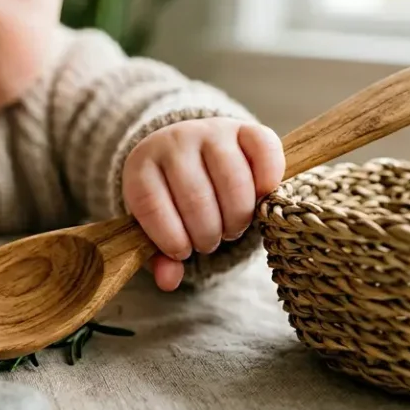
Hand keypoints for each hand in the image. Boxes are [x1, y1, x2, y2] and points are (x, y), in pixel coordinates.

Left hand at [121, 118, 284, 290]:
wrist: (191, 150)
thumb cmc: (172, 196)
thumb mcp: (157, 223)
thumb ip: (160, 254)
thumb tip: (169, 280)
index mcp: (142, 164)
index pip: (150, 203)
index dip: (169, 237)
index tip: (182, 251)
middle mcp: (175, 141)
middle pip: (196, 198)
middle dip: (208, 233)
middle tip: (210, 241)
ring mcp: (212, 131)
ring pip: (233, 181)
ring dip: (237, 217)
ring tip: (231, 227)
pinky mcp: (247, 129)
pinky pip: (265, 152)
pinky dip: (268, 181)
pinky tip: (260, 199)